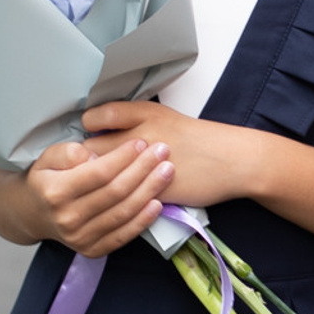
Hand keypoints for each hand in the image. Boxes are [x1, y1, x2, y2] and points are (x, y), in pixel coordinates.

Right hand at [0, 134, 172, 255]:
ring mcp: (80, 238)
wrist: (31, 214)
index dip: (123, 157)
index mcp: (55, 192)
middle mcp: (67, 218)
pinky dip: (143, 220)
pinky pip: (123, 235)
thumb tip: (96, 155)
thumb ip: (70, 151)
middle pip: (115, 192)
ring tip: (167, 171)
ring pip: (123, 212)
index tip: (141, 143)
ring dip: (150, 191)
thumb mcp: (48, 157)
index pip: (99, 173)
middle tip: (163, 151)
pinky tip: (158, 203)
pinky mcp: (92, 250)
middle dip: (143, 169)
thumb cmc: (45, 179)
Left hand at [82, 99, 272, 209]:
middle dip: (84, 161)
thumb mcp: (160, 116)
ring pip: (104, 176)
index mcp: (142, 113)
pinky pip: (122, 196)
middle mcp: (140, 134)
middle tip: (86, 169)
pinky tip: (113, 201)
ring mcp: (146, 163)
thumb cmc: (194, 137)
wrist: (229, 159)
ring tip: (97, 186)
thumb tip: (95, 129)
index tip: (87, 142)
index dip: (86, 133)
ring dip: (96, 183)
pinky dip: (113, 200)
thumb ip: (128, 120)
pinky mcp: (153, 189)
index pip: (95, 118)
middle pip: (92, 149)